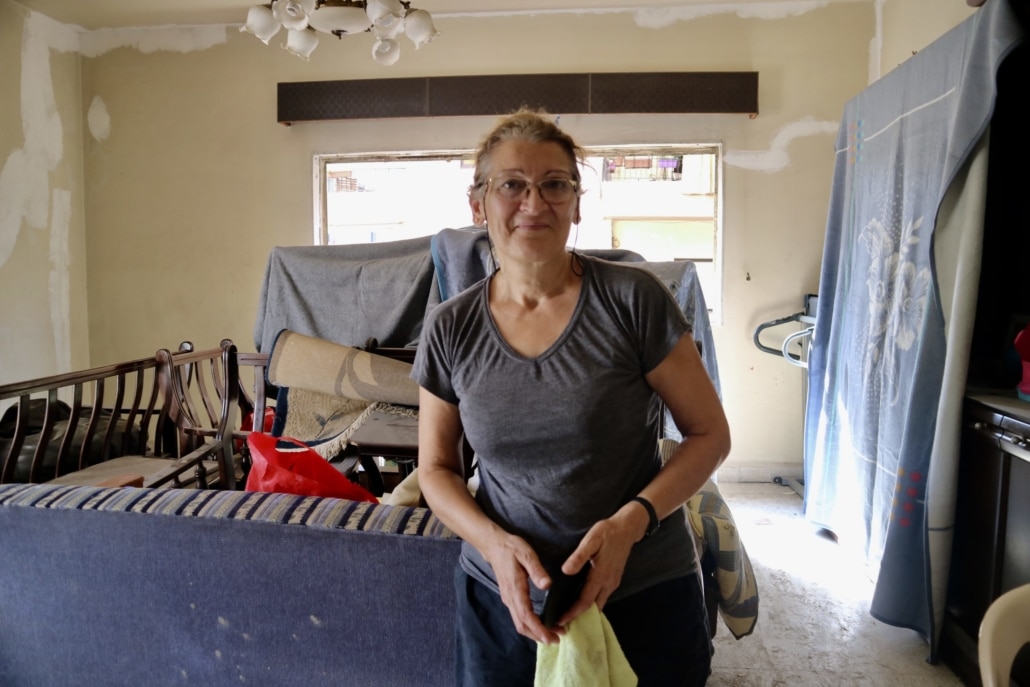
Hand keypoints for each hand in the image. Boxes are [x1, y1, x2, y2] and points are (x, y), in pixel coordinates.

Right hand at [483, 532, 563, 644]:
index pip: (526, 615)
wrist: (493, 545)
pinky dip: (530, 625)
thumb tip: (547, 585)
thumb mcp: (526, 554)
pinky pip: (519, 617)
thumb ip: (537, 570)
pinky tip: (541, 624)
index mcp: (515, 589)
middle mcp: (510, 598)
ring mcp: (508, 599)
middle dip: (539, 635)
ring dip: (535, 632)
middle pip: (522, 625)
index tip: (551, 637)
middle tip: (558, 639)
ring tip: (553, 634)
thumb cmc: (511, 548)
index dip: (538, 629)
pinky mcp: (509, 598)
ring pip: (519, 623)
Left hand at [551, 510, 641, 627]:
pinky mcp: (614, 579)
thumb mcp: (591, 539)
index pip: (585, 601)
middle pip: (593, 607)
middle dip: (578, 617)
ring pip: (599, 603)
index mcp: (601, 575)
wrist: (628, 528)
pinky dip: (591, 603)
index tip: (560, 621)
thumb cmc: (607, 532)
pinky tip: (582, 601)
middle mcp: (608, 583)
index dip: (572, 613)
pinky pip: (602, 596)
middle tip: (562, 624)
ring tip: (569, 615)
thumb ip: (579, 556)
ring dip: (585, 611)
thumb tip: (566, 571)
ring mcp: (613, 582)